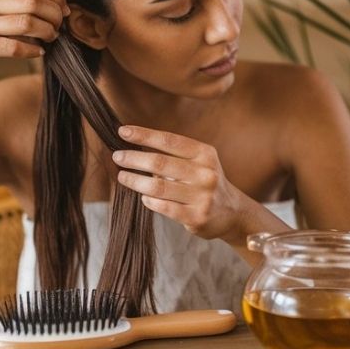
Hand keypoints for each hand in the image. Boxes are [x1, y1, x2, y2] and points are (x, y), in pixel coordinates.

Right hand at [0, 0, 69, 80]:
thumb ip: (18, 2)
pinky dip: (33, 50)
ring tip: (52, 37)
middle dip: (54, 14)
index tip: (65, 9)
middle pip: (32, 1)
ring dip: (47, 31)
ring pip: (27, 22)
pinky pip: (16, 46)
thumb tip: (59, 5)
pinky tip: (39, 52)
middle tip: (60, 26)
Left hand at [112, 125, 257, 242]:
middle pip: (160, 163)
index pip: (169, 140)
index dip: (144, 135)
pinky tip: (143, 197)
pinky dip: (149, 201)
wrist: (232, 213)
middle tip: (117, 157)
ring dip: (135, 180)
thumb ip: (174, 155)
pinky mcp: (197, 217)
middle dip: (134, 158)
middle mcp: (205, 173)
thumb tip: (135, 147)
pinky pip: (164, 207)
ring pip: (158, 187)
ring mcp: (202, 196)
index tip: (122, 131)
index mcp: (205, 154)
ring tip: (122, 176)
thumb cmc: (205, 182)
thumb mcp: (199, 162)